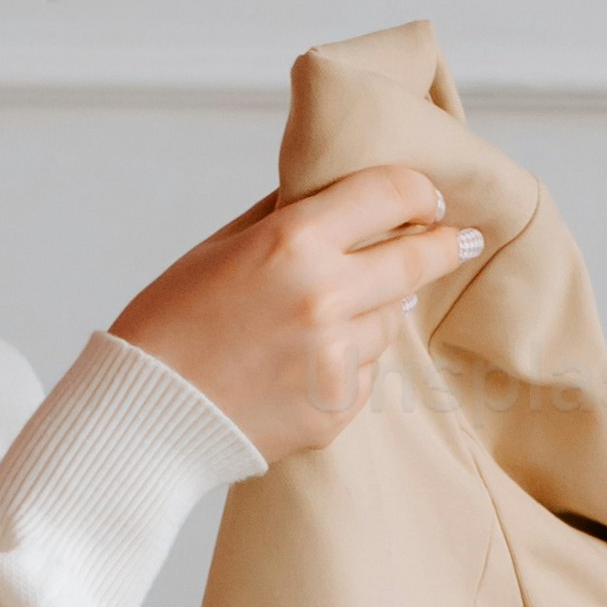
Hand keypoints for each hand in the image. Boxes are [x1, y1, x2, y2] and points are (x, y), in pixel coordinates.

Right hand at [111, 166, 484, 464]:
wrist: (144, 415)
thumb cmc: (171, 322)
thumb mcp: (221, 247)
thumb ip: (285, 216)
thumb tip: (338, 193)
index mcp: (294, 242)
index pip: (391, 195)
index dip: (419, 192)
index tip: (430, 199)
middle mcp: (326, 297)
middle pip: (417, 258)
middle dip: (444, 245)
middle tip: (462, 239)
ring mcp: (337, 358)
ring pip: (388, 320)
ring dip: (372, 311)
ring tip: (317, 320)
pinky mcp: (338, 408)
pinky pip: (365, 371)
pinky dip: (347, 362)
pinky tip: (299, 365)